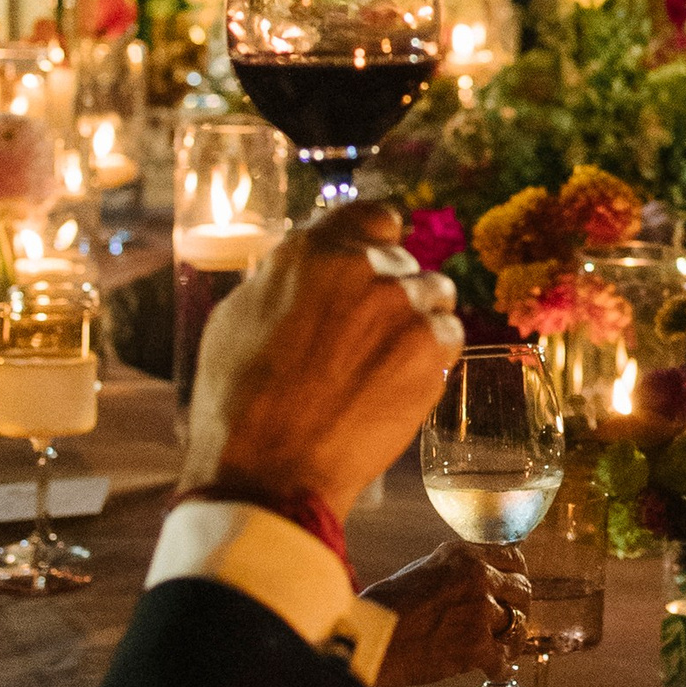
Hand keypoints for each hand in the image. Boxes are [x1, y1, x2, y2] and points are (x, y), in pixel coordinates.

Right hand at [181, 200, 460, 526]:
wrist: (268, 470)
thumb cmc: (237, 401)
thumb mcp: (236, 317)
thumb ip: (283, 280)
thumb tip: (305, 273)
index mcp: (313, 251)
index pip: (373, 216)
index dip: (376, 239)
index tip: (374, 261)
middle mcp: (365, 268)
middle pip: (402, 262)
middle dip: (388, 291)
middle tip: (366, 334)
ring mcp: (403, 309)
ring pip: (434, 294)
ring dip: (417, 318)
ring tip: (386, 360)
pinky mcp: (431, 353)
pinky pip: (448, 337)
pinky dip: (433, 355)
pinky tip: (400, 382)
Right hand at [360, 539, 527, 686]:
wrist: (371, 639)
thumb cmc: (387, 606)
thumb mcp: (424, 570)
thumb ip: (456, 571)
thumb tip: (477, 578)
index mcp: (464, 555)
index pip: (512, 558)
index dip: (517, 575)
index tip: (515, 586)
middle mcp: (479, 578)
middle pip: (522, 590)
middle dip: (519, 605)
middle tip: (512, 618)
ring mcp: (481, 612)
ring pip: (517, 624)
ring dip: (511, 638)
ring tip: (505, 647)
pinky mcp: (477, 647)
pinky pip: (504, 660)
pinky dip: (501, 668)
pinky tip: (497, 670)